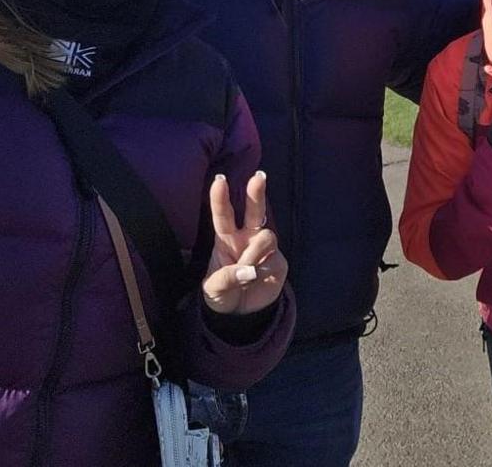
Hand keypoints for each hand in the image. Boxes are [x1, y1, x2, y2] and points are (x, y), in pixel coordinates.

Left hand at [202, 171, 287, 315]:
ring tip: (247, 273)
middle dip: (256, 193)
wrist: (241, 315)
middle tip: (258, 177)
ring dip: (254, 254)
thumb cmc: (221, 295)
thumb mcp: (212, 290)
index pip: (223, 215)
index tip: (219, 180)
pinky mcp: (278, 262)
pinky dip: (262, 270)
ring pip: (266, 236)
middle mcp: (247, 238)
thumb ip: (226, 278)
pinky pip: (273, 259)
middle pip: (254, 210)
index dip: (220, 198)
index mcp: (226, 240)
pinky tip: (256, 280)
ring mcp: (264, 249)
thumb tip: (249, 270)